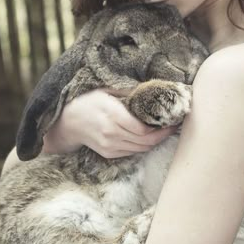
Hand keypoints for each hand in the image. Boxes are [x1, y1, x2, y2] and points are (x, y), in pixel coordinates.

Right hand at [42, 88, 176, 157]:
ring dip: (155, 142)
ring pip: (141, 149)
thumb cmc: (89, 101)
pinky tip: (151, 137)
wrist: (68, 122)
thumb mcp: (107, 89)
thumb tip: (153, 89)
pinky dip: (144, 146)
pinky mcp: (109, 153)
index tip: (173, 120)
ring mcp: (110, 146)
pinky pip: (133, 152)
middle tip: (174, 126)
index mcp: (113, 116)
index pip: (144, 129)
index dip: (162, 128)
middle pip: (146, 141)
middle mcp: (111, 134)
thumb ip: (130, 92)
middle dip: (163, 135)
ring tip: (166, 131)